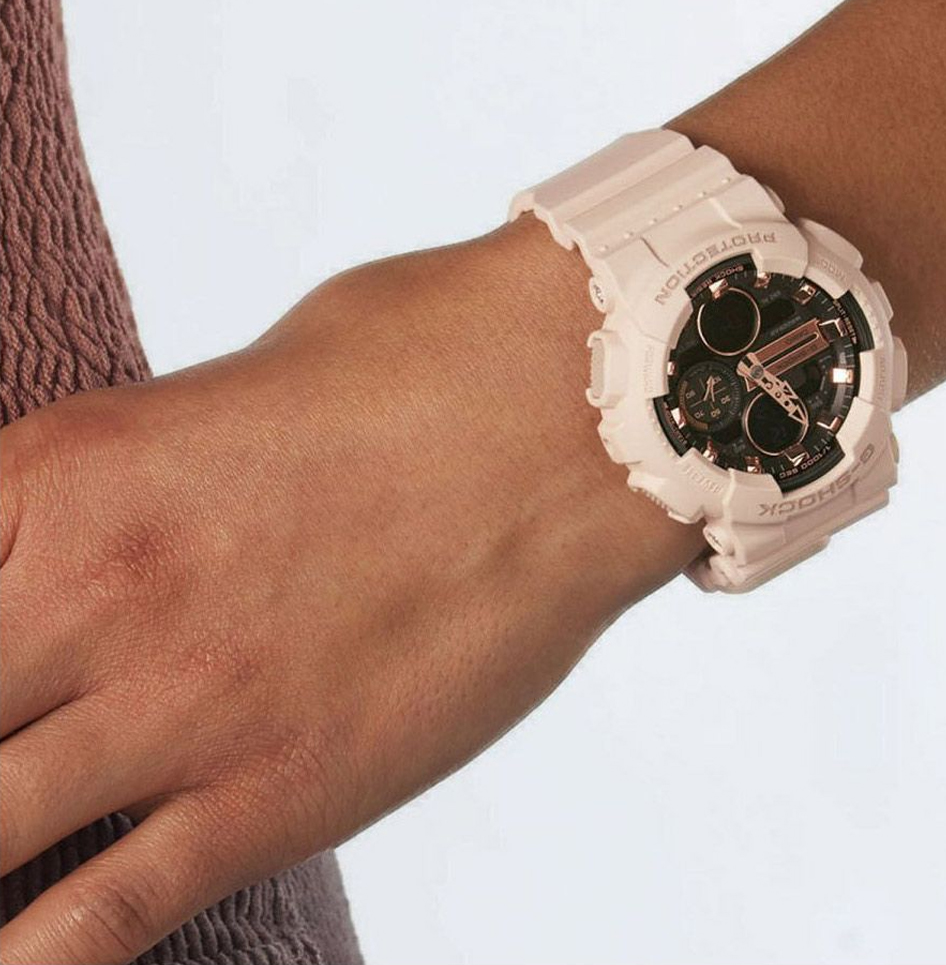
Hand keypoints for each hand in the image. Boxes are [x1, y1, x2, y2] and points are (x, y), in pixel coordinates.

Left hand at [0, 221, 696, 963]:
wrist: (572, 406)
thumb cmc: (418, 358)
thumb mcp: (228, 385)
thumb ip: (133, 476)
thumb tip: (94, 533)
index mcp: (58, 473)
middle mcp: (89, 595)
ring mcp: (182, 705)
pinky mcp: (281, 788)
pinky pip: (101, 918)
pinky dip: (30, 962)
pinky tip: (13, 962)